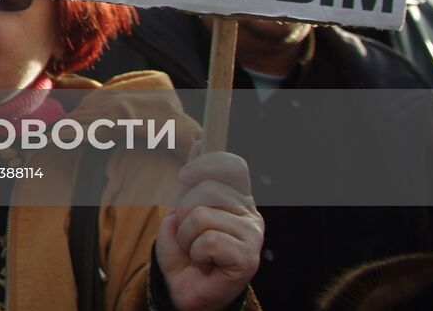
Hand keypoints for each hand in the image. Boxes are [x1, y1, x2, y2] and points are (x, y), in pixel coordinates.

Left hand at [155, 143, 262, 310]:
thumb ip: (190, 181)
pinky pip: (208, 240)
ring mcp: (253, 237)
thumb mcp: (180, 211)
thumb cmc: (184, 252)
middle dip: (184, 212)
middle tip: (189, 234)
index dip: (207, 164)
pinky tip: (204, 264)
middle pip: (208, 189)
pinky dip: (195, 253)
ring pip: (203, 215)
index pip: (233, 166)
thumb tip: (201, 142)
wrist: (183, 290)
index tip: (184, 176)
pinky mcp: (248, 259)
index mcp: (237, 199)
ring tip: (196, 251)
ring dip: (186, 236)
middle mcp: (251, 215)